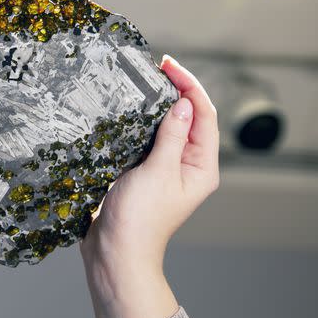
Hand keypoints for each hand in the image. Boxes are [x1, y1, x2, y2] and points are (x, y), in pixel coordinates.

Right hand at [80, 55, 219, 317]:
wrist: (114, 252)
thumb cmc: (140, 220)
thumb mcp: (158, 172)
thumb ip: (171, 136)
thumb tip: (183, 104)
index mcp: (201, 166)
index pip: (203, 115)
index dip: (190, 86)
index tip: (169, 65)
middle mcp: (186, 165)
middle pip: (188, 117)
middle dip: (175, 90)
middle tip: (156, 66)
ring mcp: (164, 167)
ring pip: (166, 126)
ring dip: (157, 103)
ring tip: (143, 79)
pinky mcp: (142, 170)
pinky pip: (147, 138)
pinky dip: (141, 121)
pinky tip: (129, 107)